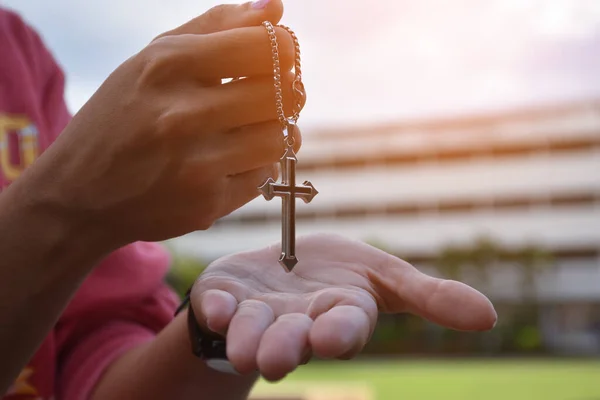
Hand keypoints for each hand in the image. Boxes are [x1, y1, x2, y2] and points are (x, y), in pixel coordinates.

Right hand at [17, 0, 301, 247]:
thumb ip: (214, 28)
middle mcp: (179, 115)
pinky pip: (265, 175)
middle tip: (269, 94)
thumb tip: (273, 9)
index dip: (282, 49)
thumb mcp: (152, 60)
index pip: (262, 46)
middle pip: (280, 92)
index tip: (278, 55)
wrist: (80, 194)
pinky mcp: (206, 203)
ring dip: (278, 130)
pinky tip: (236, 158)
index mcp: (165, 67)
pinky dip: (260, 163)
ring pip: (280, 136)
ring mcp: (194, 164)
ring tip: (255, 127)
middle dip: (286, 90)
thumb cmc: (121, 118)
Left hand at [190, 233, 496, 380]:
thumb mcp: (382, 275)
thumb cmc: (335, 274)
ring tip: (244, 344)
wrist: (281, 267)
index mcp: (337, 315)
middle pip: (293, 341)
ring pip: (250, 333)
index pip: (344, 329)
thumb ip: (429, 295)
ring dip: (247, 336)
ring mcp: (255, 315)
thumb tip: (490, 316)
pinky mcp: (223, 298)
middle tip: (276, 359)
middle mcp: (295, 324)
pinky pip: (214, 306)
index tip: (333, 336)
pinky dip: (213, 305)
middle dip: (286, 348)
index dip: (341, 333)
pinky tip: (214, 302)